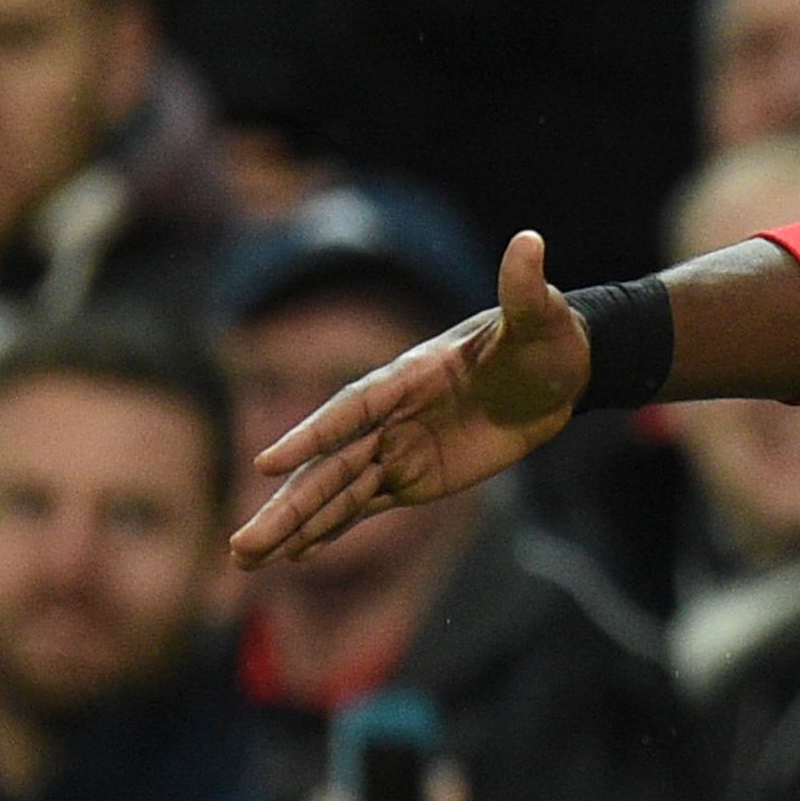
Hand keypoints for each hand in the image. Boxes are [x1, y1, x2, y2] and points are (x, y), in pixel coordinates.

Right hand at [235, 235, 588, 568]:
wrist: (561, 372)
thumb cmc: (549, 339)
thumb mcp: (542, 318)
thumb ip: (525, 289)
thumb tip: (531, 242)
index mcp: (412, 375)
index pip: (353, 408)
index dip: (312, 434)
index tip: (266, 464)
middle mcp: (393, 414)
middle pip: (329, 464)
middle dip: (287, 503)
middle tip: (238, 543)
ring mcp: (399, 447)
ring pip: (336, 491)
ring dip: (293, 524)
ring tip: (245, 558)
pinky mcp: (414, 476)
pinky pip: (363, 506)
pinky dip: (329, 529)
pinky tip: (292, 554)